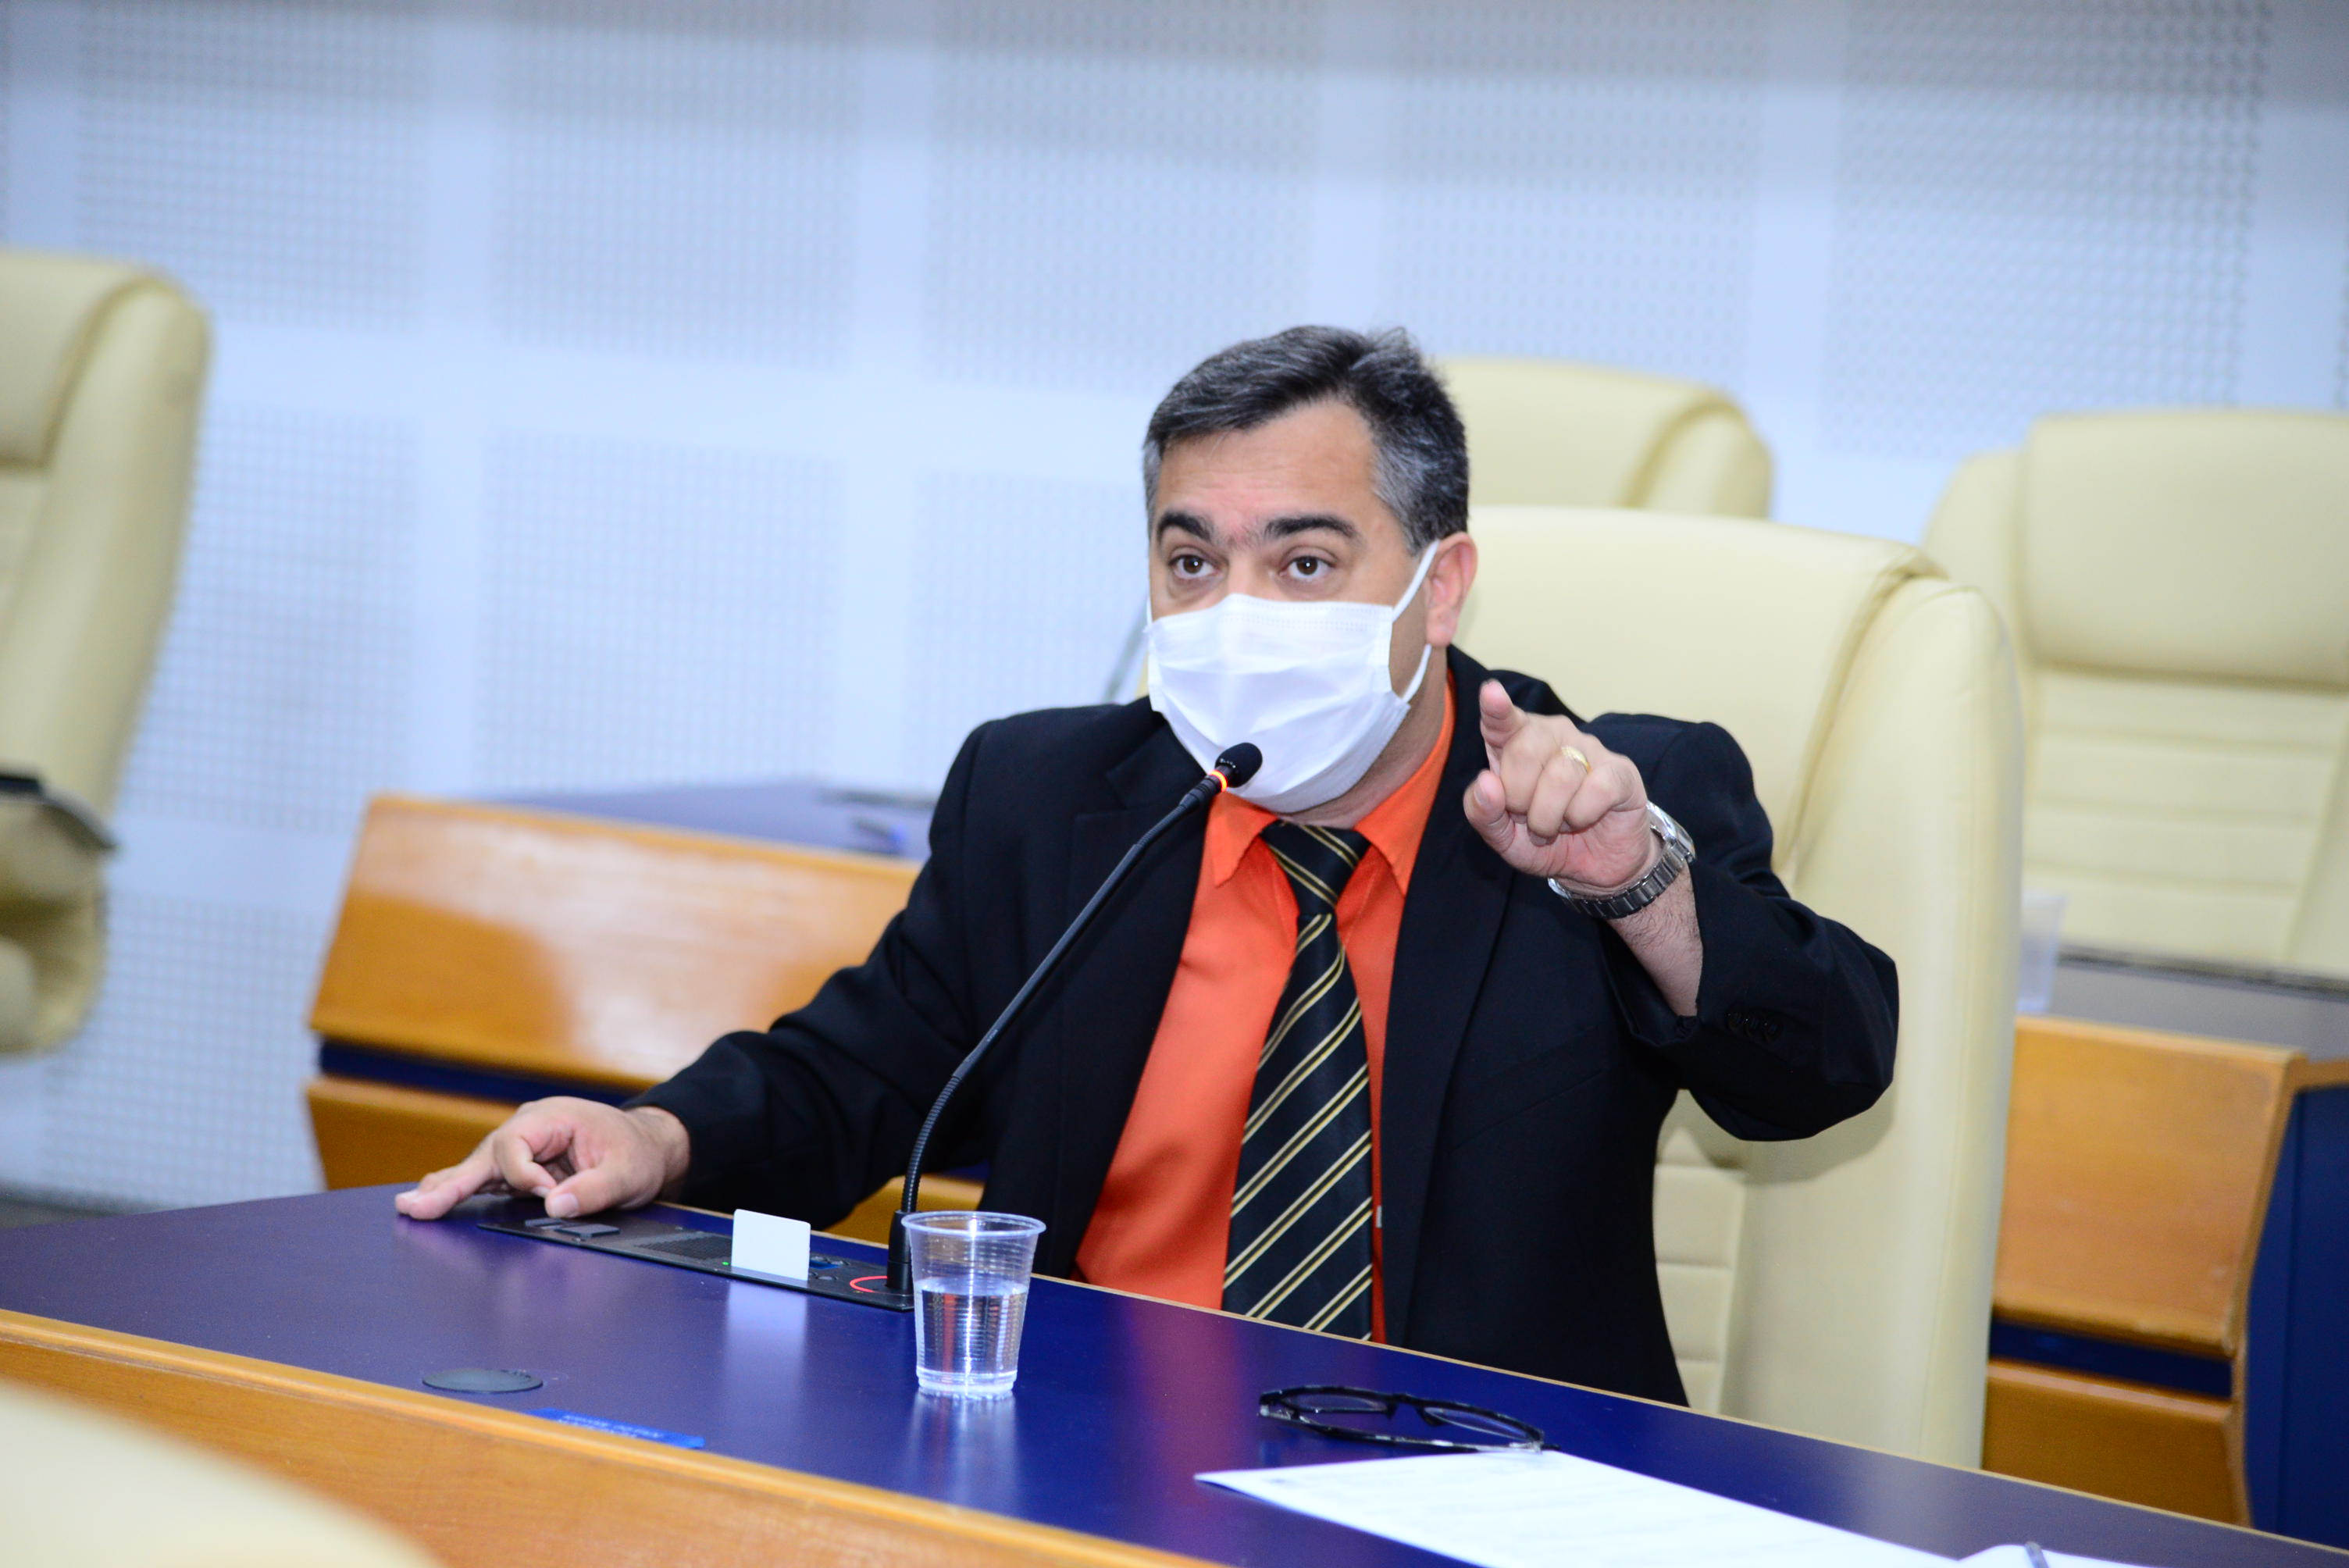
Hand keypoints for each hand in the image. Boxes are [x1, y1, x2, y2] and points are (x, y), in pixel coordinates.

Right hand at [393, 1099, 689, 1221]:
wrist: (647, 1147)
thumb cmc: (637, 1154)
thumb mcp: (630, 1173)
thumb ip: (596, 1188)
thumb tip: (555, 1206)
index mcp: (552, 1118)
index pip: (516, 1145)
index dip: (524, 1175)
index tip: (547, 1196)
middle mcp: (528, 1129)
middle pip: (484, 1156)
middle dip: (452, 1183)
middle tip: (415, 1206)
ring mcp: (520, 1148)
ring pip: (478, 1169)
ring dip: (447, 1189)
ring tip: (411, 1207)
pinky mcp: (519, 1169)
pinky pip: (485, 1180)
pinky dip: (460, 1191)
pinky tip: (430, 1203)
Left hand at [1464, 679, 1655, 892]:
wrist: (1594, 866)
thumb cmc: (1544, 840)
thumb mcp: (1503, 836)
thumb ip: (1482, 812)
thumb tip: (1486, 781)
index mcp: (1516, 743)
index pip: (1502, 721)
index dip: (1496, 708)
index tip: (1490, 692)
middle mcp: (1553, 736)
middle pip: (1525, 749)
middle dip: (1518, 798)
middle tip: (1527, 817)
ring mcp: (1589, 748)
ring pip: (1560, 775)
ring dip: (1550, 817)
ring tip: (1557, 824)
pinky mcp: (1620, 770)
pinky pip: (1595, 789)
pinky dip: (1581, 816)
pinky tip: (1583, 819)